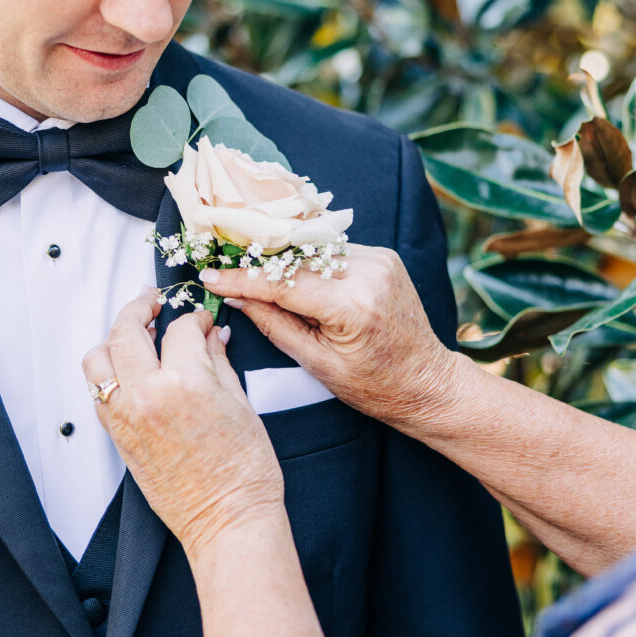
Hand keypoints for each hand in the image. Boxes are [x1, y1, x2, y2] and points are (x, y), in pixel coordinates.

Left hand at [83, 292, 284, 561]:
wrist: (228, 522)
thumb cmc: (244, 473)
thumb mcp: (241, 405)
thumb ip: (218, 362)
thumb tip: (212, 335)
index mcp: (184, 383)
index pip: (180, 329)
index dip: (194, 317)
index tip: (202, 319)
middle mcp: (146, 396)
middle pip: (126, 330)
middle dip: (141, 307)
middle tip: (154, 301)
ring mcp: (125, 418)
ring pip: (98, 359)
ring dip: (114, 339)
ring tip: (134, 333)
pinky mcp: (117, 438)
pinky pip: (98, 392)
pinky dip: (108, 373)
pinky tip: (129, 369)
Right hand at [199, 244, 458, 436]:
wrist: (426, 381)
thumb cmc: (373, 386)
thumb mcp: (316, 363)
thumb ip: (273, 323)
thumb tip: (234, 295)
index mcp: (352, 306)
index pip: (282, 282)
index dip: (241, 277)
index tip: (209, 274)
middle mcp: (368, 274)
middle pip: (295, 258)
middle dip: (257, 263)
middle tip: (221, 266)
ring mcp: (379, 260)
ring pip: (312, 250)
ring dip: (284, 260)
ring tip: (251, 271)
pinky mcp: (383, 256)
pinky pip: (332, 252)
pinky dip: (310, 262)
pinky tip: (295, 275)